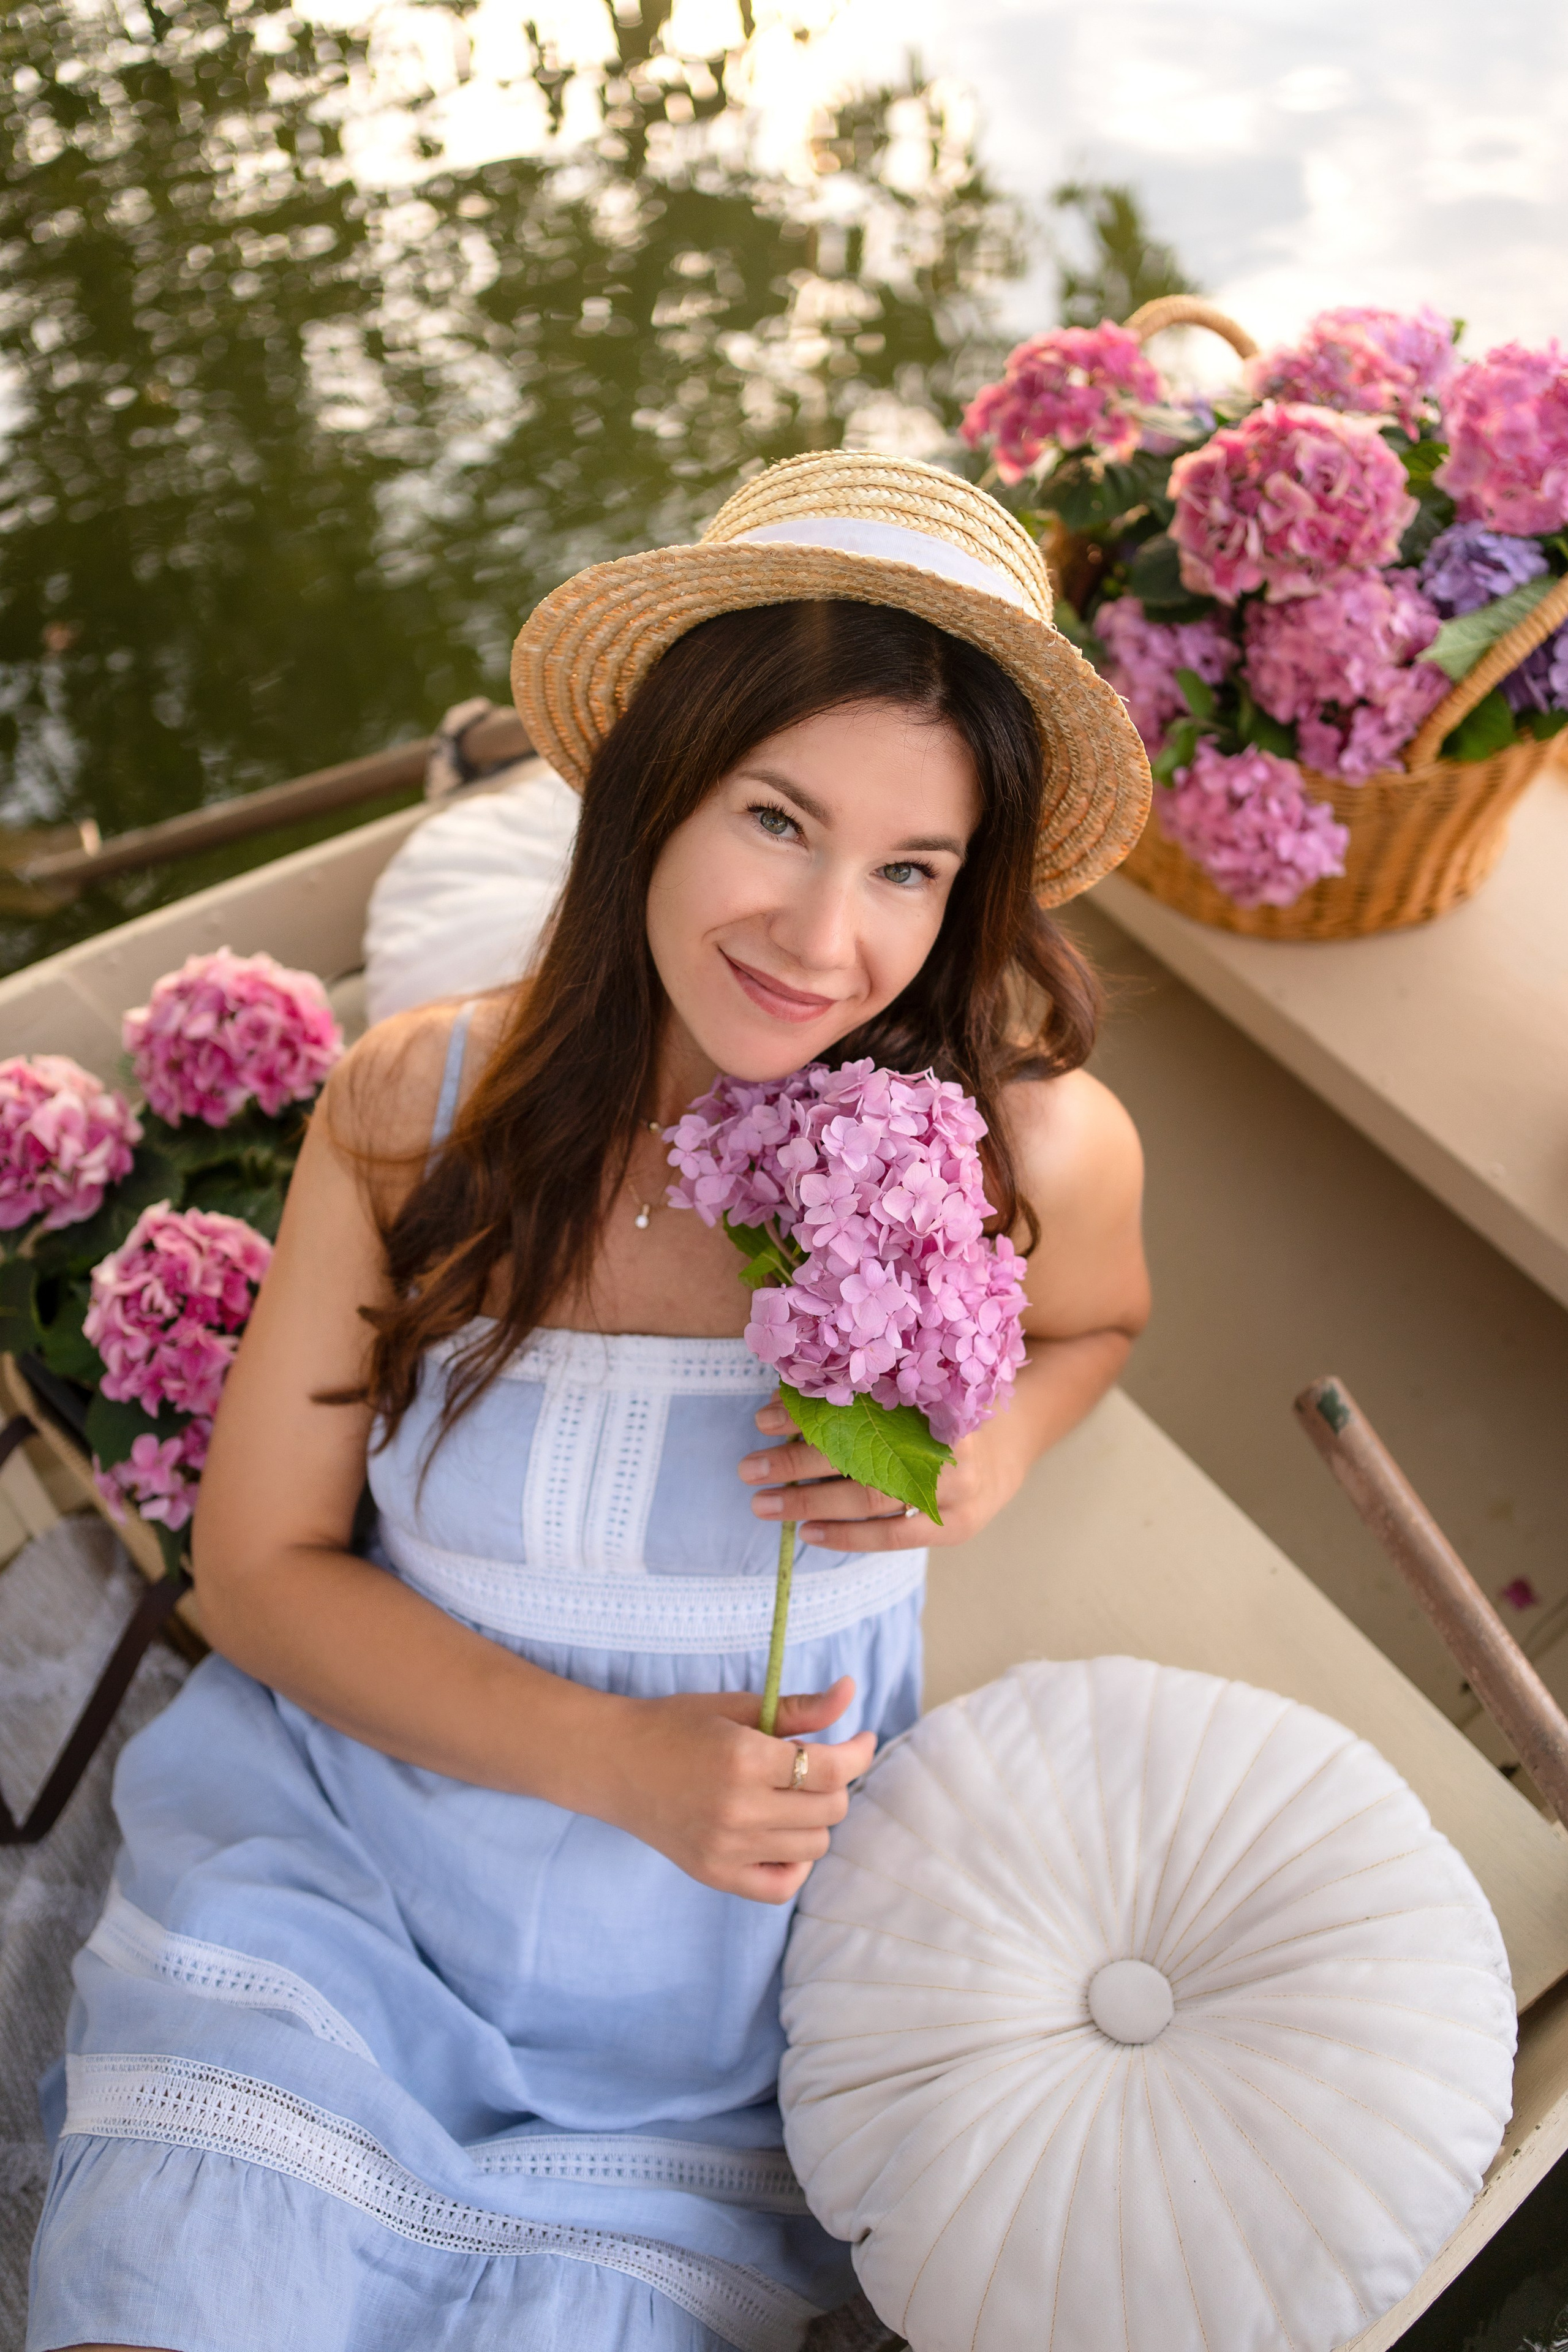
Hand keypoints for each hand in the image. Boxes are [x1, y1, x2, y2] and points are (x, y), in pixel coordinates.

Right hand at [587, 1674, 875, 1904]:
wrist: (614, 1762)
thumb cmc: (676, 1726)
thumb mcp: (738, 1707)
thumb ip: (799, 1707)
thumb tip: (851, 1692)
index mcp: (744, 1760)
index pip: (830, 1770)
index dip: (858, 1752)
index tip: (862, 1739)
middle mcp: (737, 1810)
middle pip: (830, 1809)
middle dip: (835, 1782)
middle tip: (814, 1763)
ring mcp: (725, 1849)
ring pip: (814, 1846)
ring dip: (816, 1817)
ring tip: (790, 1794)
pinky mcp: (714, 1874)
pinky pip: (782, 1886)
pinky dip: (795, 1863)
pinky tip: (784, 1835)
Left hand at [738, 1394, 1019, 1550]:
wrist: (1010, 1446)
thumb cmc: (943, 1411)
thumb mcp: (915, 1388)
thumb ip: (865, 1394)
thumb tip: (783, 1398)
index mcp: (936, 1398)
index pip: (862, 1408)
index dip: (811, 1414)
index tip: (764, 1416)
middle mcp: (951, 1446)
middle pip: (861, 1457)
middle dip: (797, 1462)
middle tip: (749, 1468)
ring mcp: (958, 1492)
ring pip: (870, 1499)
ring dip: (809, 1501)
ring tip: (763, 1502)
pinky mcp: (955, 1527)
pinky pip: (892, 1537)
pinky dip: (846, 1536)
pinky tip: (807, 1531)